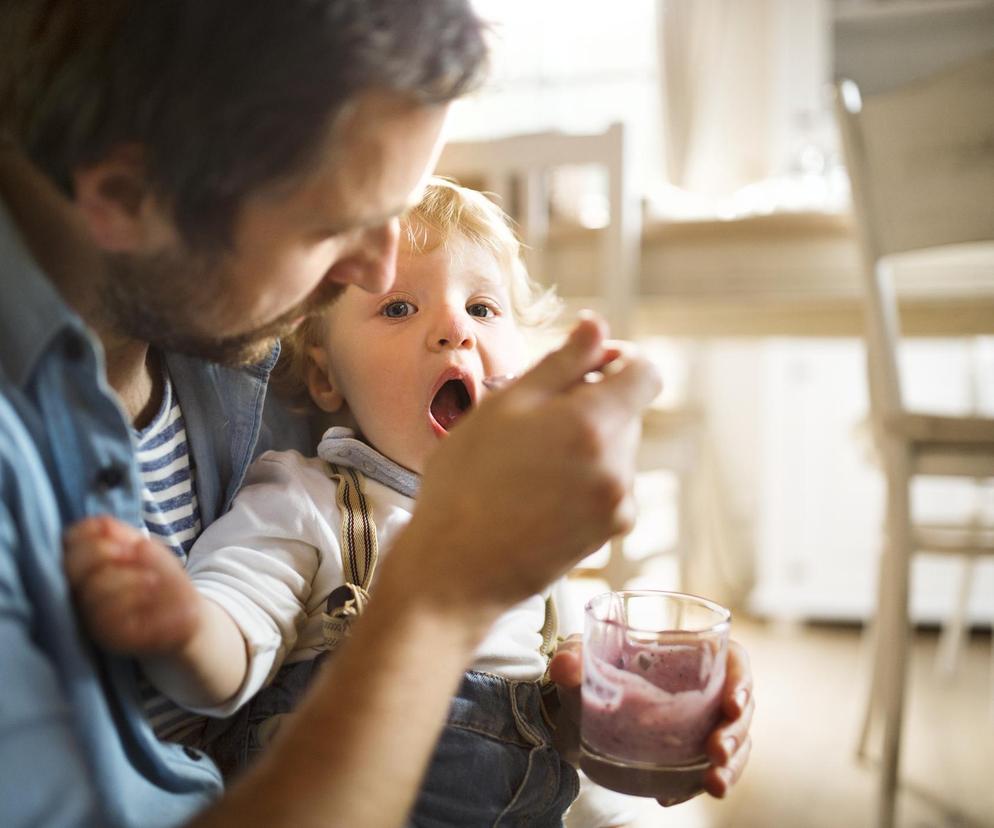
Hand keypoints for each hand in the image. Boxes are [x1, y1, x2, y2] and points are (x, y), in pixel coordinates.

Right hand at [63, 515, 200, 654]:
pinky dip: (133, 597)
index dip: (88, 532)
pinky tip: (151, 592)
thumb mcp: (148, 550)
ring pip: (91, 589)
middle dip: (102, 552)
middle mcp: (80, 591)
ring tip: (152, 578)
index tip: (116, 533)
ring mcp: (90, 615)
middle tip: (133, 552)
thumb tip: (102, 524)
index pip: (69, 541)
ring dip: (126, 577)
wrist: (187, 615)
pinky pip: (108, 615)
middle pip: (72, 565)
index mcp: (86, 565)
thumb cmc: (162, 578)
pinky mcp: (106, 636)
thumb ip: (124, 536)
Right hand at [400, 315, 661, 616]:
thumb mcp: (504, 406)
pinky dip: (583, 478)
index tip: (583, 367)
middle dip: (589, 404)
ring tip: (527, 464)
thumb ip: (561, 362)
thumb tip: (597, 327)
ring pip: (615, 449)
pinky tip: (537, 493)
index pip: (646, 373)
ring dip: (584, 443)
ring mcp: (618, 504)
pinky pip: (608, 485)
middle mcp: (620, 465)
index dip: (618, 359)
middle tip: (531, 422)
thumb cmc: (467, 482)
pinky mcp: (610, 533)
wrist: (456, 569)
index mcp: (595, 424)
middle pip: (626, 411)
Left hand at [547, 637, 753, 805]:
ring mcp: (703, 724)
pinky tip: (669, 797)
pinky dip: (693, 787)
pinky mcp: (692, 754)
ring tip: (713, 784)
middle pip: (741, 709)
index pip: (735, 661)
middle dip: (736, 734)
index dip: (742, 681)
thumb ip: (573, 657)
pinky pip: (706, 772)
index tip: (733, 703)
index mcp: (693, 653)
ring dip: (731, 767)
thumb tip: (566, 665)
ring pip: (735, 745)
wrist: (580, 712)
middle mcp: (707, 688)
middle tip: (717, 752)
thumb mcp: (582, 659)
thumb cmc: (592, 671)